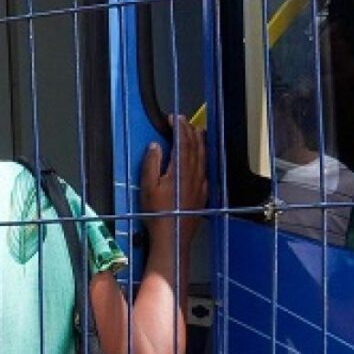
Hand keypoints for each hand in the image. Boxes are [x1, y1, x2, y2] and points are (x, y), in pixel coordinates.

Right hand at [140, 115, 209, 237]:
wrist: (174, 235)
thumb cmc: (157, 213)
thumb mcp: (147, 188)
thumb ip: (151, 165)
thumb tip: (155, 146)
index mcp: (179, 170)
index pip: (182, 143)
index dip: (179, 128)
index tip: (174, 118)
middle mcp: (193, 174)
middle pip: (195, 147)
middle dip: (189, 131)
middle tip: (183, 120)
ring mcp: (200, 183)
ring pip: (203, 156)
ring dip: (200, 141)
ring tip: (197, 130)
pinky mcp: (203, 192)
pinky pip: (206, 168)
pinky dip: (204, 156)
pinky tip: (202, 156)